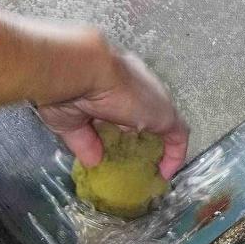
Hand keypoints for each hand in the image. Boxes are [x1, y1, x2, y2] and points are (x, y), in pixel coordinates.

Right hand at [0, 12, 188, 177]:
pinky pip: (177, 137)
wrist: (80, 70)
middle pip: (142, 115)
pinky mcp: (165, 115)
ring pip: (160, 125)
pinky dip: (174, 155)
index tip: (112, 144)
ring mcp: (151, 101)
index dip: (118, 125)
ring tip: (148, 170)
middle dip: (137, 136)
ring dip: (154, 146)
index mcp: (110, 82)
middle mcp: (134, 88)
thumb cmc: (67, 89)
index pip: (121, 106)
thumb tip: (93, 161)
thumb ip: (84, 141)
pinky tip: (164, 174)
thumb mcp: (70, 122)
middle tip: (130, 161)